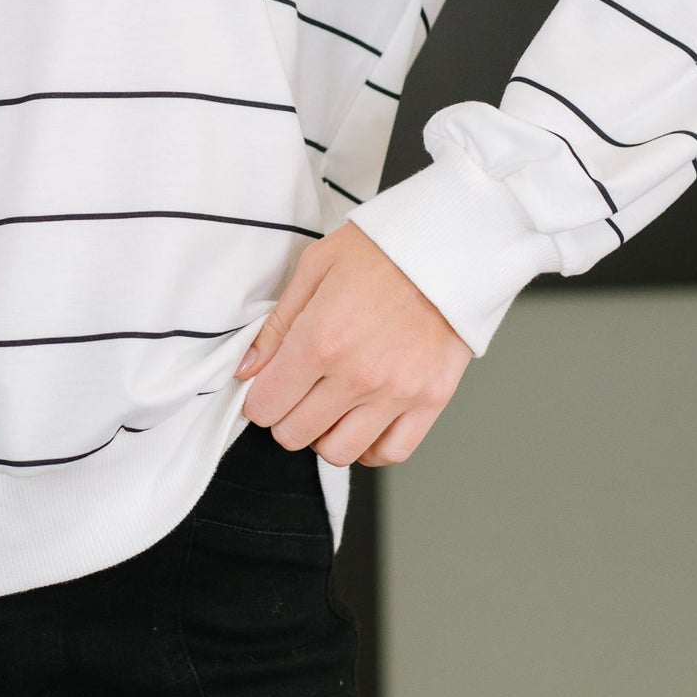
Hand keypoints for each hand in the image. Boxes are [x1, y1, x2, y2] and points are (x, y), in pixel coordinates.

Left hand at [236, 224, 470, 466]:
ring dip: (324, 436)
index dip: (259, 400)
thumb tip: (246, 370)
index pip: (266, 406)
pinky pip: (391, 452)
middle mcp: (357, 375)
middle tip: (296, 395)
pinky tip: (363, 423)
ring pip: (338, 452)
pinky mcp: (431, 399)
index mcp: (320, 340)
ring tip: (329, 408)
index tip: (267, 387)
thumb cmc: (381, 249)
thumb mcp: (314, 268)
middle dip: (285, 418)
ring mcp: (397, 392)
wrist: (450, 244)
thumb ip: (276, 325)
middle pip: (295, 434)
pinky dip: (371, 447)